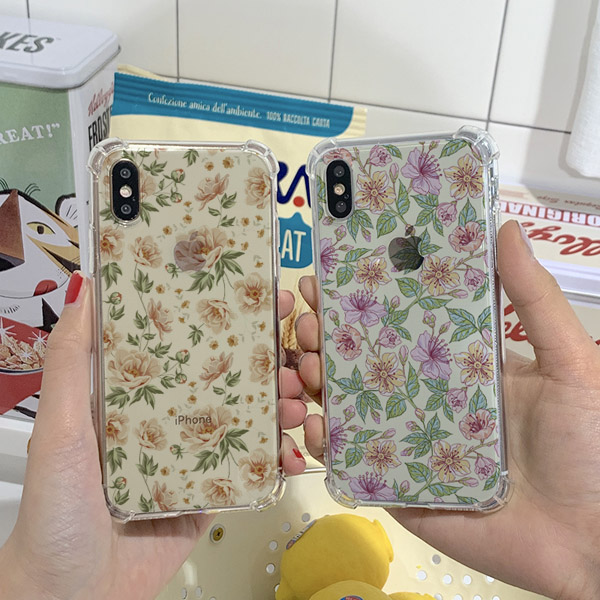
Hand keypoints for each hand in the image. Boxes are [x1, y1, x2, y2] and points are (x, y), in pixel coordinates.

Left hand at [0, 275, 306, 599]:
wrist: (72, 598)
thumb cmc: (55, 510)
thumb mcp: (59, 429)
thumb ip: (70, 362)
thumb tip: (87, 288)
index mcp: (135, 394)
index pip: (186, 344)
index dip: (222, 318)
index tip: (260, 297)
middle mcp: (168, 418)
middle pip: (226, 380)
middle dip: (266, 364)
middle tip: (294, 355)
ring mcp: (192, 456)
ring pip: (246, 421)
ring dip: (279, 409)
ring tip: (298, 404)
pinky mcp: (210, 494)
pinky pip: (250, 471)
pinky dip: (277, 461)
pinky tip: (293, 455)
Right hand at [295, 220, 599, 599]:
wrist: (589, 541)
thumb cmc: (588, 447)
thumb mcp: (568, 363)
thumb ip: (534, 300)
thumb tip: (505, 228)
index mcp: (456, 365)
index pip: (397, 325)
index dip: (360, 301)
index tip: (327, 278)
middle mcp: (424, 398)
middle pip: (360, 362)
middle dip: (325, 338)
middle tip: (306, 320)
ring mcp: (407, 442)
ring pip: (346, 406)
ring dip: (316, 383)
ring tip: (305, 364)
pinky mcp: (398, 484)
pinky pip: (352, 462)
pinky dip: (324, 445)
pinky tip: (313, 426)